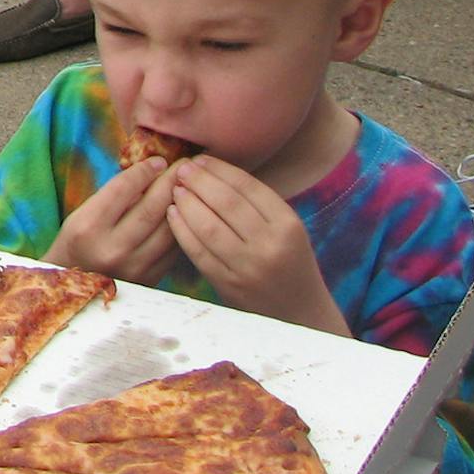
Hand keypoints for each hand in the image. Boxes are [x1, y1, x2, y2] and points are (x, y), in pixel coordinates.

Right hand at [47, 157, 181, 285]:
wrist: (74, 287)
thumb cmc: (77, 243)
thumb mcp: (83, 214)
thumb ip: (114, 197)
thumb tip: (150, 171)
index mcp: (88, 226)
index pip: (122, 189)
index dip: (144, 170)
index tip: (159, 160)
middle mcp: (112, 248)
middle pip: (151, 208)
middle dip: (170, 182)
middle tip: (185, 166)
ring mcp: (134, 268)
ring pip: (168, 229)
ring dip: (183, 204)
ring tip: (191, 186)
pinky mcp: (150, 280)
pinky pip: (173, 249)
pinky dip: (182, 227)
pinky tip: (187, 213)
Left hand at [166, 156, 344, 329]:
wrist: (300, 313)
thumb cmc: (288, 261)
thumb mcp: (285, 229)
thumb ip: (256, 204)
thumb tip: (210, 168)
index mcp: (288, 225)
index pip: (248, 187)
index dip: (219, 169)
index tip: (200, 159)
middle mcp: (270, 246)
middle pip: (225, 203)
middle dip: (199, 181)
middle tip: (181, 168)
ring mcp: (248, 268)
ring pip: (207, 226)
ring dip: (186, 202)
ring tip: (175, 189)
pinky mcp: (229, 286)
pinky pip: (198, 252)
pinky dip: (181, 230)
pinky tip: (172, 214)